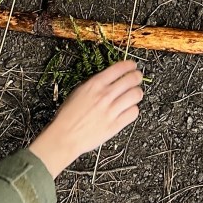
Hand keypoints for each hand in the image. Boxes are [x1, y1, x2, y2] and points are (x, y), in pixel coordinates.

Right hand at [29, 60, 142, 178]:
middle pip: (131, 79)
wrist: (65, 136)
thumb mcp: (79, 91)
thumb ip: (95, 83)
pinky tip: (129, 109)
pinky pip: (133, 113)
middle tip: (137, 77)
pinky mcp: (115, 125)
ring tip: (135, 93)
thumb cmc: (68, 115)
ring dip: (137, 92)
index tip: (133, 66)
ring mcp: (111, 110)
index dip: (129, 65)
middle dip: (137, 76)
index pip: (119, 68)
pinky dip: (133, 109)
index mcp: (95, 84)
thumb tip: (110, 78)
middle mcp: (105, 95)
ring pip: (135, 95)